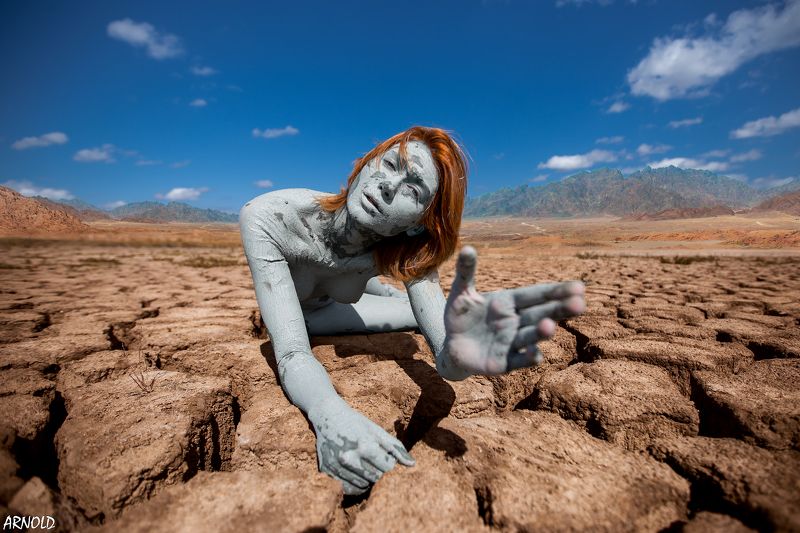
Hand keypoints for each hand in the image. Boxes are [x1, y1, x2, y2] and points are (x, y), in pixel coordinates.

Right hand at [308, 397, 414, 494]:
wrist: (328, 416)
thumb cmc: (356, 423)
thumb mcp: (377, 431)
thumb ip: (396, 448)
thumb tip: (412, 464)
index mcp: (365, 446)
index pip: (387, 469)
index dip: (389, 465)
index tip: (385, 458)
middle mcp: (349, 458)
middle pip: (376, 478)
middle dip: (379, 472)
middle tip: (374, 462)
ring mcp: (337, 466)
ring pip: (362, 485)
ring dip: (367, 479)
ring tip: (364, 465)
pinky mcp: (327, 471)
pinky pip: (347, 488)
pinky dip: (355, 484)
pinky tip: (356, 473)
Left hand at [444, 246, 585, 374]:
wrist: (450, 344)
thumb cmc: (461, 315)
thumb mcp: (462, 291)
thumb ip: (466, 271)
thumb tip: (467, 248)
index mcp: (510, 302)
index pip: (537, 294)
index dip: (557, 291)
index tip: (579, 287)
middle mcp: (516, 322)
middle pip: (541, 313)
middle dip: (559, 309)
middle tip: (580, 304)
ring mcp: (511, 342)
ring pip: (531, 336)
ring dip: (542, 332)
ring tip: (550, 326)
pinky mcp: (502, 362)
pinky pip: (517, 360)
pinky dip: (527, 357)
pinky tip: (536, 354)